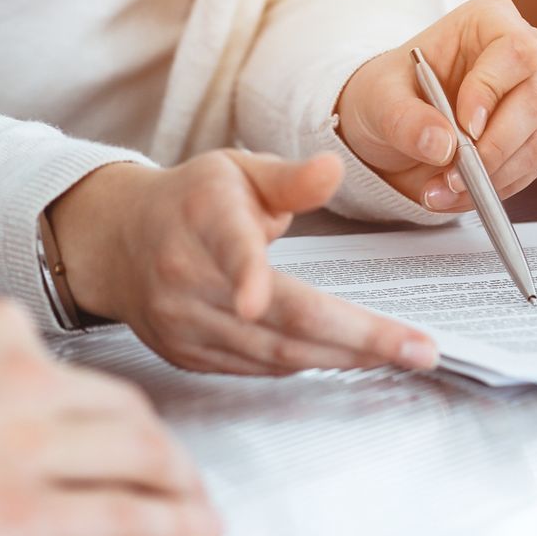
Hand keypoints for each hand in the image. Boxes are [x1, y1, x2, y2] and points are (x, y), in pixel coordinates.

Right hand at [47, 152, 439, 375]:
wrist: (118, 242)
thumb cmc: (191, 201)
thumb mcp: (237, 171)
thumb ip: (291, 177)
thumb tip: (335, 167)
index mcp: (202, 219)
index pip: (228, 248)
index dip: (244, 274)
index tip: (255, 298)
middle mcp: (187, 276)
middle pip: (277, 317)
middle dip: (357, 337)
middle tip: (418, 348)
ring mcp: (184, 323)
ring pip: (274, 352)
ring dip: (345, 357)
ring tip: (402, 354)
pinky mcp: (188, 355)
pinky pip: (259, 368)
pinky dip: (310, 363)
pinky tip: (351, 357)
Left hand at [333, 0, 536, 211]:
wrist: (390, 124)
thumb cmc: (389, 92)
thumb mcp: (379, 98)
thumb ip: (405, 118)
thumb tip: (442, 145)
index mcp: (490, 21)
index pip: (515, 51)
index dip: (493, 90)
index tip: (464, 126)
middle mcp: (522, 57)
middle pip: (536, 100)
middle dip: (494, 146)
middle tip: (452, 173)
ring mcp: (532, 99)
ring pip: (535, 142)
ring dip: (489, 176)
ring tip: (440, 191)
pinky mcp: (531, 138)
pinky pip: (526, 170)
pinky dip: (490, 189)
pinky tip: (453, 194)